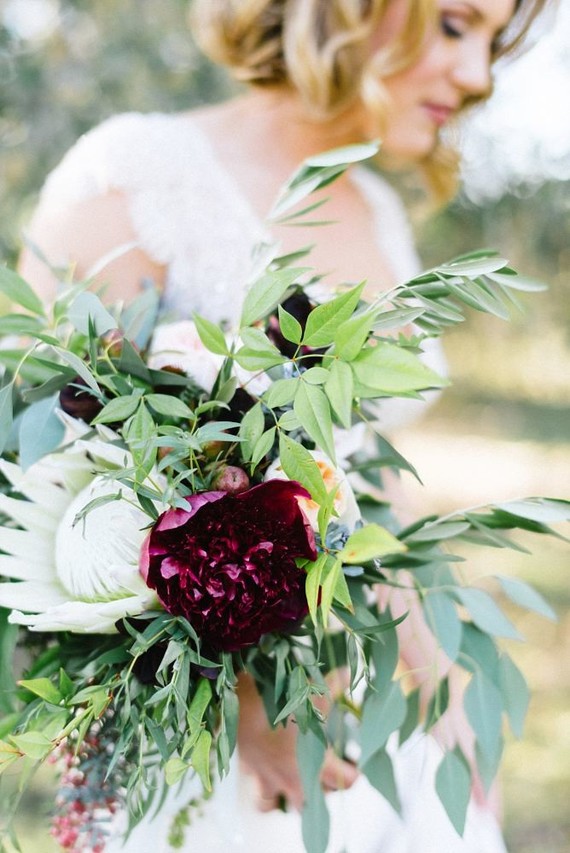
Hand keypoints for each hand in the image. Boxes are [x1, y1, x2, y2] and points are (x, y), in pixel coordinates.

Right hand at [236, 673, 358, 811]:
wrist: (243, 705)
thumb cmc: (283, 701)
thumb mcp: (314, 692)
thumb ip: (335, 684)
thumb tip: (348, 671)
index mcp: (319, 764)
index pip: (348, 781)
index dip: (353, 773)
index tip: (353, 764)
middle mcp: (297, 780)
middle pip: (319, 801)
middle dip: (324, 791)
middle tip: (325, 773)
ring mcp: (274, 782)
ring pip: (290, 808)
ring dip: (297, 799)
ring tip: (300, 784)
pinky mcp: (253, 776)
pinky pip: (262, 801)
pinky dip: (268, 798)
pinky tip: (272, 784)